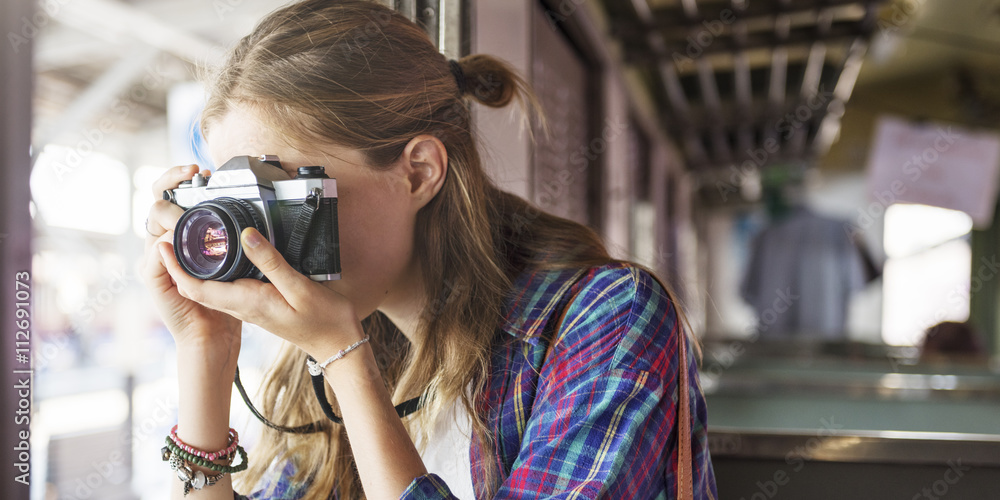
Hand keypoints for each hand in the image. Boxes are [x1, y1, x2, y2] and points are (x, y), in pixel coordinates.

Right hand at [141, 165, 241, 354]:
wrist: (214, 332)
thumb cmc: (227, 295)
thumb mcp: (236, 257)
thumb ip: (236, 236)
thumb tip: (252, 211)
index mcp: (182, 234)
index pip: (172, 196)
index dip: (179, 178)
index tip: (198, 168)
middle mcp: (165, 242)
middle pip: (156, 202)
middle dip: (169, 183)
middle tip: (190, 175)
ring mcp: (156, 259)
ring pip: (151, 224)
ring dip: (169, 212)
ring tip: (188, 207)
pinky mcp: (154, 279)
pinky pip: (153, 258)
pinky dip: (163, 248)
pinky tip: (173, 240)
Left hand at [157, 227, 364, 359]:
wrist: (336, 344)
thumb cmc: (322, 320)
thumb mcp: (298, 287)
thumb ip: (270, 262)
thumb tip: (244, 235)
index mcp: (246, 301)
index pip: (197, 287)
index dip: (175, 267)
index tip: (162, 244)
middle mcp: (242, 305)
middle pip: (198, 286)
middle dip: (179, 263)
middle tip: (170, 233)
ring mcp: (249, 305)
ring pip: (210, 286)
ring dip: (195, 266)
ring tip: (188, 239)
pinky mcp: (257, 302)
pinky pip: (227, 286)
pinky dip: (216, 270)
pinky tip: (222, 255)